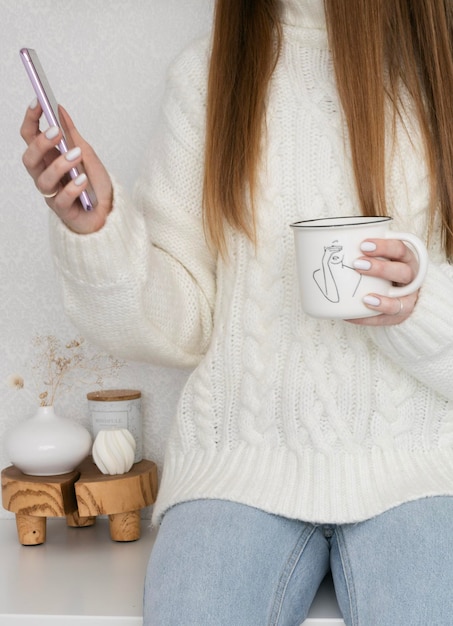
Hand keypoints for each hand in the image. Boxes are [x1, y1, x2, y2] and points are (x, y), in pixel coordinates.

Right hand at [21, 101, 112, 233]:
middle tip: (56, 131)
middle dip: (40, 143)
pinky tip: (83, 179)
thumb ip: (72, 134)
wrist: (110, 212)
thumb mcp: (86, 154)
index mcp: (48, 159)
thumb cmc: (95, 184)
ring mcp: (53, 194)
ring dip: (60, 165)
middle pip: (30, 158)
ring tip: (77, 156)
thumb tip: (59, 109)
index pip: (30, 137)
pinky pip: (62, 199)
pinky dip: (73, 187)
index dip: (31, 119)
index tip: (39, 102)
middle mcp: (46, 175)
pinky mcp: (64, 211)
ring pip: (44, 180)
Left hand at [347, 237, 419, 325]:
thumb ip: (364, 252)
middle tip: (357, 265)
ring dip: (383, 300)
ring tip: (365, 298)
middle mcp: (411, 278)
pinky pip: (386, 319)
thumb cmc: (386, 270)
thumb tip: (325, 245)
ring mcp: (409, 298)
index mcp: (406, 259)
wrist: (403, 294)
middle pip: (403, 272)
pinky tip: (353, 315)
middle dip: (381, 269)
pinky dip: (369, 318)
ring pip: (401, 300)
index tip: (363, 245)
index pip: (399, 249)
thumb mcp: (381, 257)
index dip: (384, 246)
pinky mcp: (401, 316)